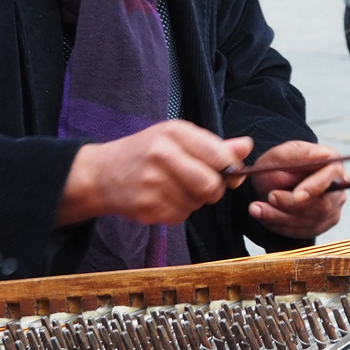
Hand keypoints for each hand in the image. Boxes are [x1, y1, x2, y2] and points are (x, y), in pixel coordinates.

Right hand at [56, 122, 252, 227]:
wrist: (102, 173)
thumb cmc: (147, 151)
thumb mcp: (177, 138)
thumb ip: (214, 145)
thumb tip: (247, 147)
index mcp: (174, 132)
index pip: (218, 155)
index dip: (230, 168)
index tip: (229, 171)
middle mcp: (162, 155)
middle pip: (211, 185)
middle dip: (215, 189)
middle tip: (205, 184)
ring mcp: (153, 183)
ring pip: (197, 203)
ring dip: (195, 200)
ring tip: (177, 187)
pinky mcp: (147, 208)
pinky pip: (180, 216)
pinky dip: (179, 211)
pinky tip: (165, 198)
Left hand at [246, 141, 347, 239]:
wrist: (269, 184)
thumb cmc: (277, 166)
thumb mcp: (281, 154)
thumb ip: (300, 155)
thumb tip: (323, 155)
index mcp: (332, 160)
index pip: (331, 175)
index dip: (314, 187)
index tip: (296, 196)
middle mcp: (338, 185)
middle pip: (323, 204)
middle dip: (291, 205)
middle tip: (268, 198)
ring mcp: (333, 206)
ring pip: (311, 220)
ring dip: (281, 217)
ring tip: (257, 208)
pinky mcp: (323, 223)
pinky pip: (304, 231)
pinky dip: (282, 226)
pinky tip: (266, 217)